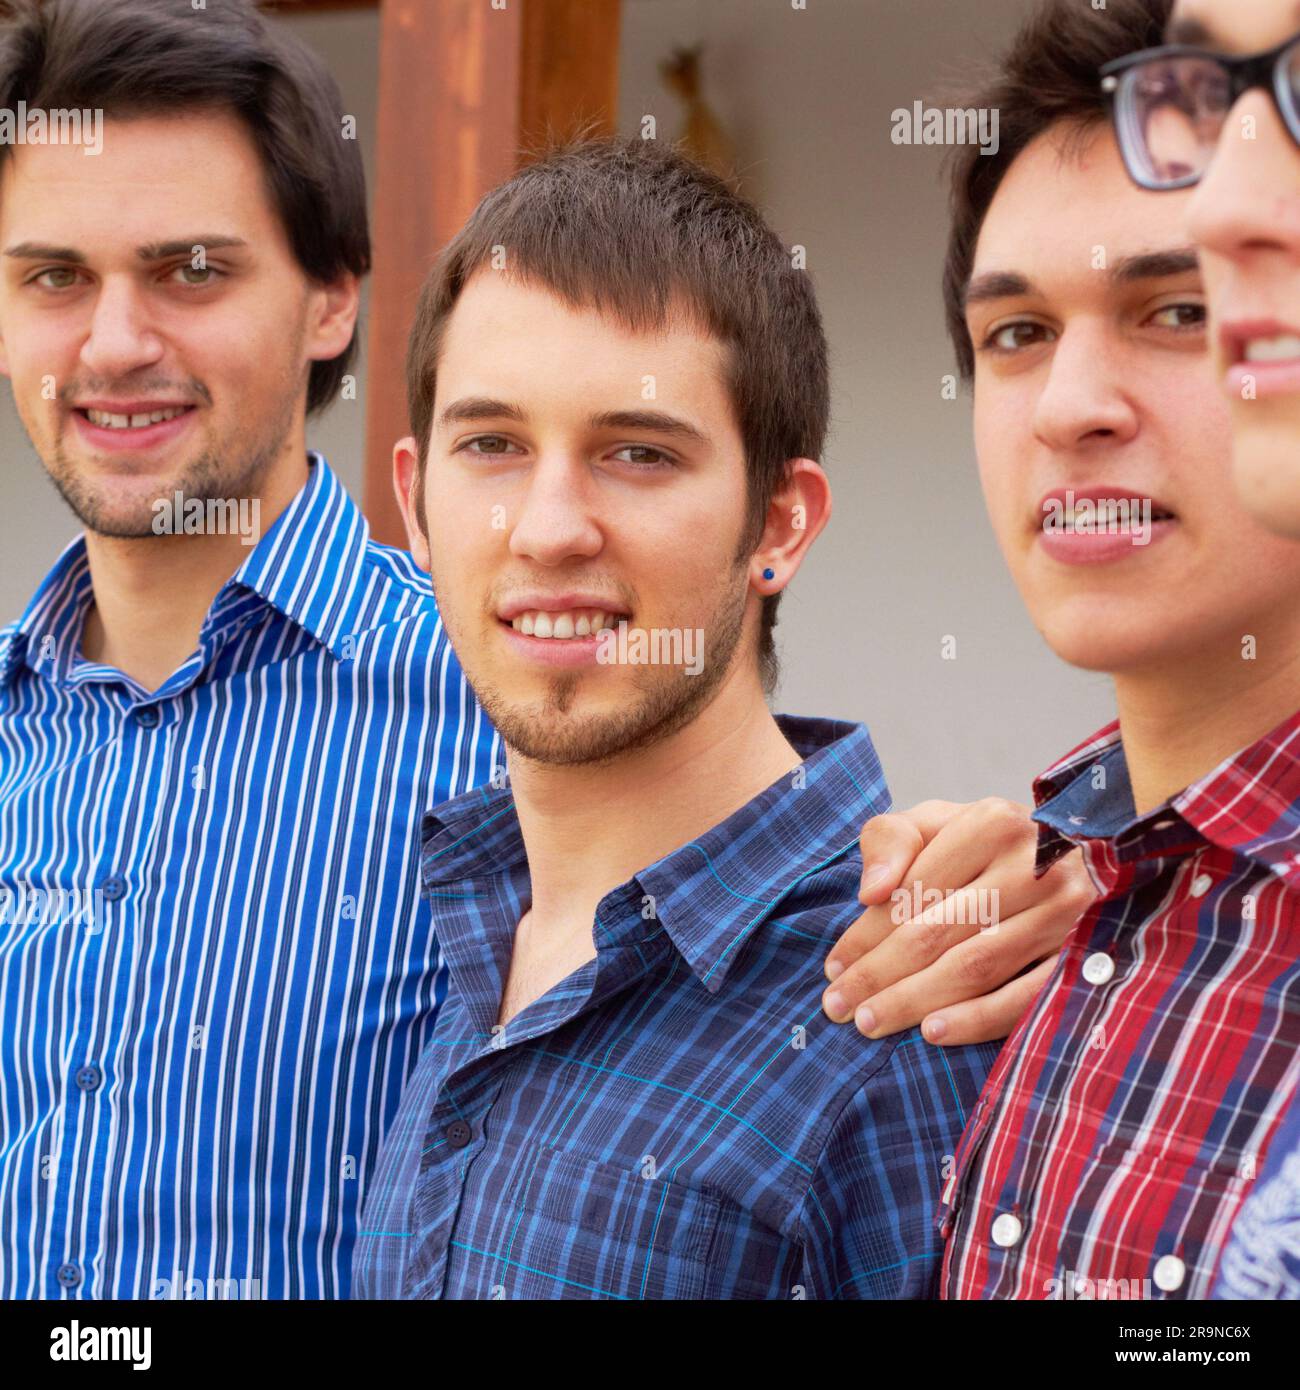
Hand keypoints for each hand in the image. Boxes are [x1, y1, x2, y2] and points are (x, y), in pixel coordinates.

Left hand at [821, 798, 1094, 1044]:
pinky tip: (932, 1032)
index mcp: (992, 823)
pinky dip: (977, 1019)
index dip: (867, 933)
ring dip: (915, 1000)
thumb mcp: (935, 823)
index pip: (913, 889)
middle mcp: (1035, 864)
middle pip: (937, 931)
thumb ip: (890, 840)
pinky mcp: (1086, 956)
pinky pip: (1025, 999)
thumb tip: (870, 892)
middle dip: (880, 974)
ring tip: (870, 1022)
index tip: (833, 967)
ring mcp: (1066, 912)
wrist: (1074, 858)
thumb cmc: (984, 845)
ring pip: (975, 967)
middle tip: (839, 1006)